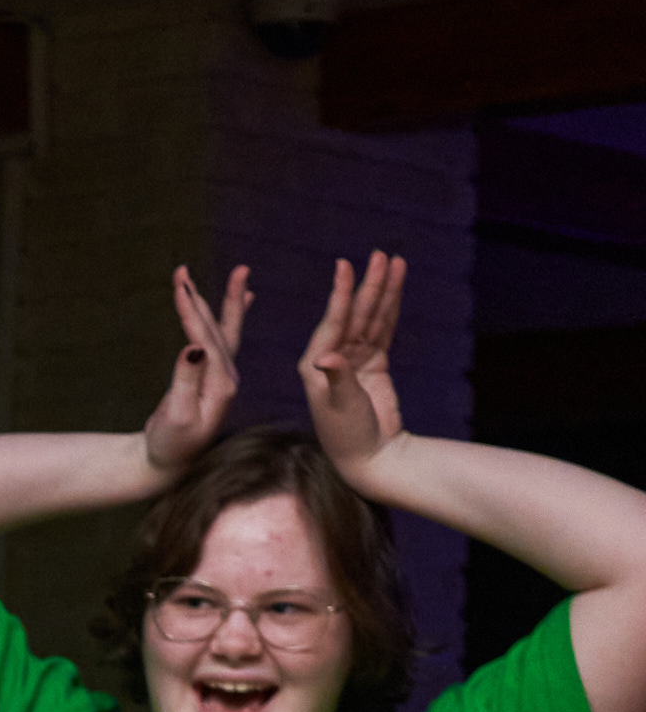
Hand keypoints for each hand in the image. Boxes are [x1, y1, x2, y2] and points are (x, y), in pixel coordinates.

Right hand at [144, 263, 251, 476]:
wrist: (169, 463)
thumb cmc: (169, 444)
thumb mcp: (176, 416)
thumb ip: (185, 381)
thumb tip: (192, 346)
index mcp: (220, 384)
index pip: (207, 339)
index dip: (192, 313)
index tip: (180, 287)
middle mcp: (226, 376)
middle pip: (216, 329)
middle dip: (201, 298)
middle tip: (183, 271)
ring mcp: (220, 376)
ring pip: (219, 330)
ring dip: (215, 301)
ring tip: (232, 272)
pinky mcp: (211, 377)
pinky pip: (223, 339)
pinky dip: (232, 316)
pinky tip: (245, 297)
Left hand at [297, 251, 407, 484]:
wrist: (370, 457)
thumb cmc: (347, 437)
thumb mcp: (341, 408)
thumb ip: (337, 380)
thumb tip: (328, 357)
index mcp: (314, 365)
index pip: (331, 322)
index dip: (340, 294)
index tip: (344, 266)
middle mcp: (330, 357)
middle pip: (354, 313)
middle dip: (368, 284)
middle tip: (379, 254)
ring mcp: (353, 359)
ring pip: (371, 317)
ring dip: (382, 290)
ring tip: (394, 260)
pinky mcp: (372, 364)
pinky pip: (383, 329)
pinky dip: (390, 308)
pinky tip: (396, 286)